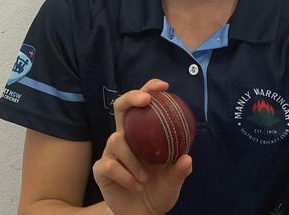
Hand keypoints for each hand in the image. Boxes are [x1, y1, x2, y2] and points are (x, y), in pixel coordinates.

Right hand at [92, 79, 192, 214]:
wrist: (141, 214)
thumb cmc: (158, 190)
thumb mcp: (173, 181)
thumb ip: (179, 170)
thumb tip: (187, 157)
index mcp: (142, 135)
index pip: (142, 105)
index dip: (149, 89)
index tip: (163, 86)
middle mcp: (125, 138)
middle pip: (120, 107)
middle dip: (131, 97)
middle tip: (146, 100)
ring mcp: (111, 152)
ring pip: (116, 140)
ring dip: (133, 159)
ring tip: (144, 177)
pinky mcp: (101, 168)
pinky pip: (110, 164)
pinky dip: (125, 175)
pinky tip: (135, 185)